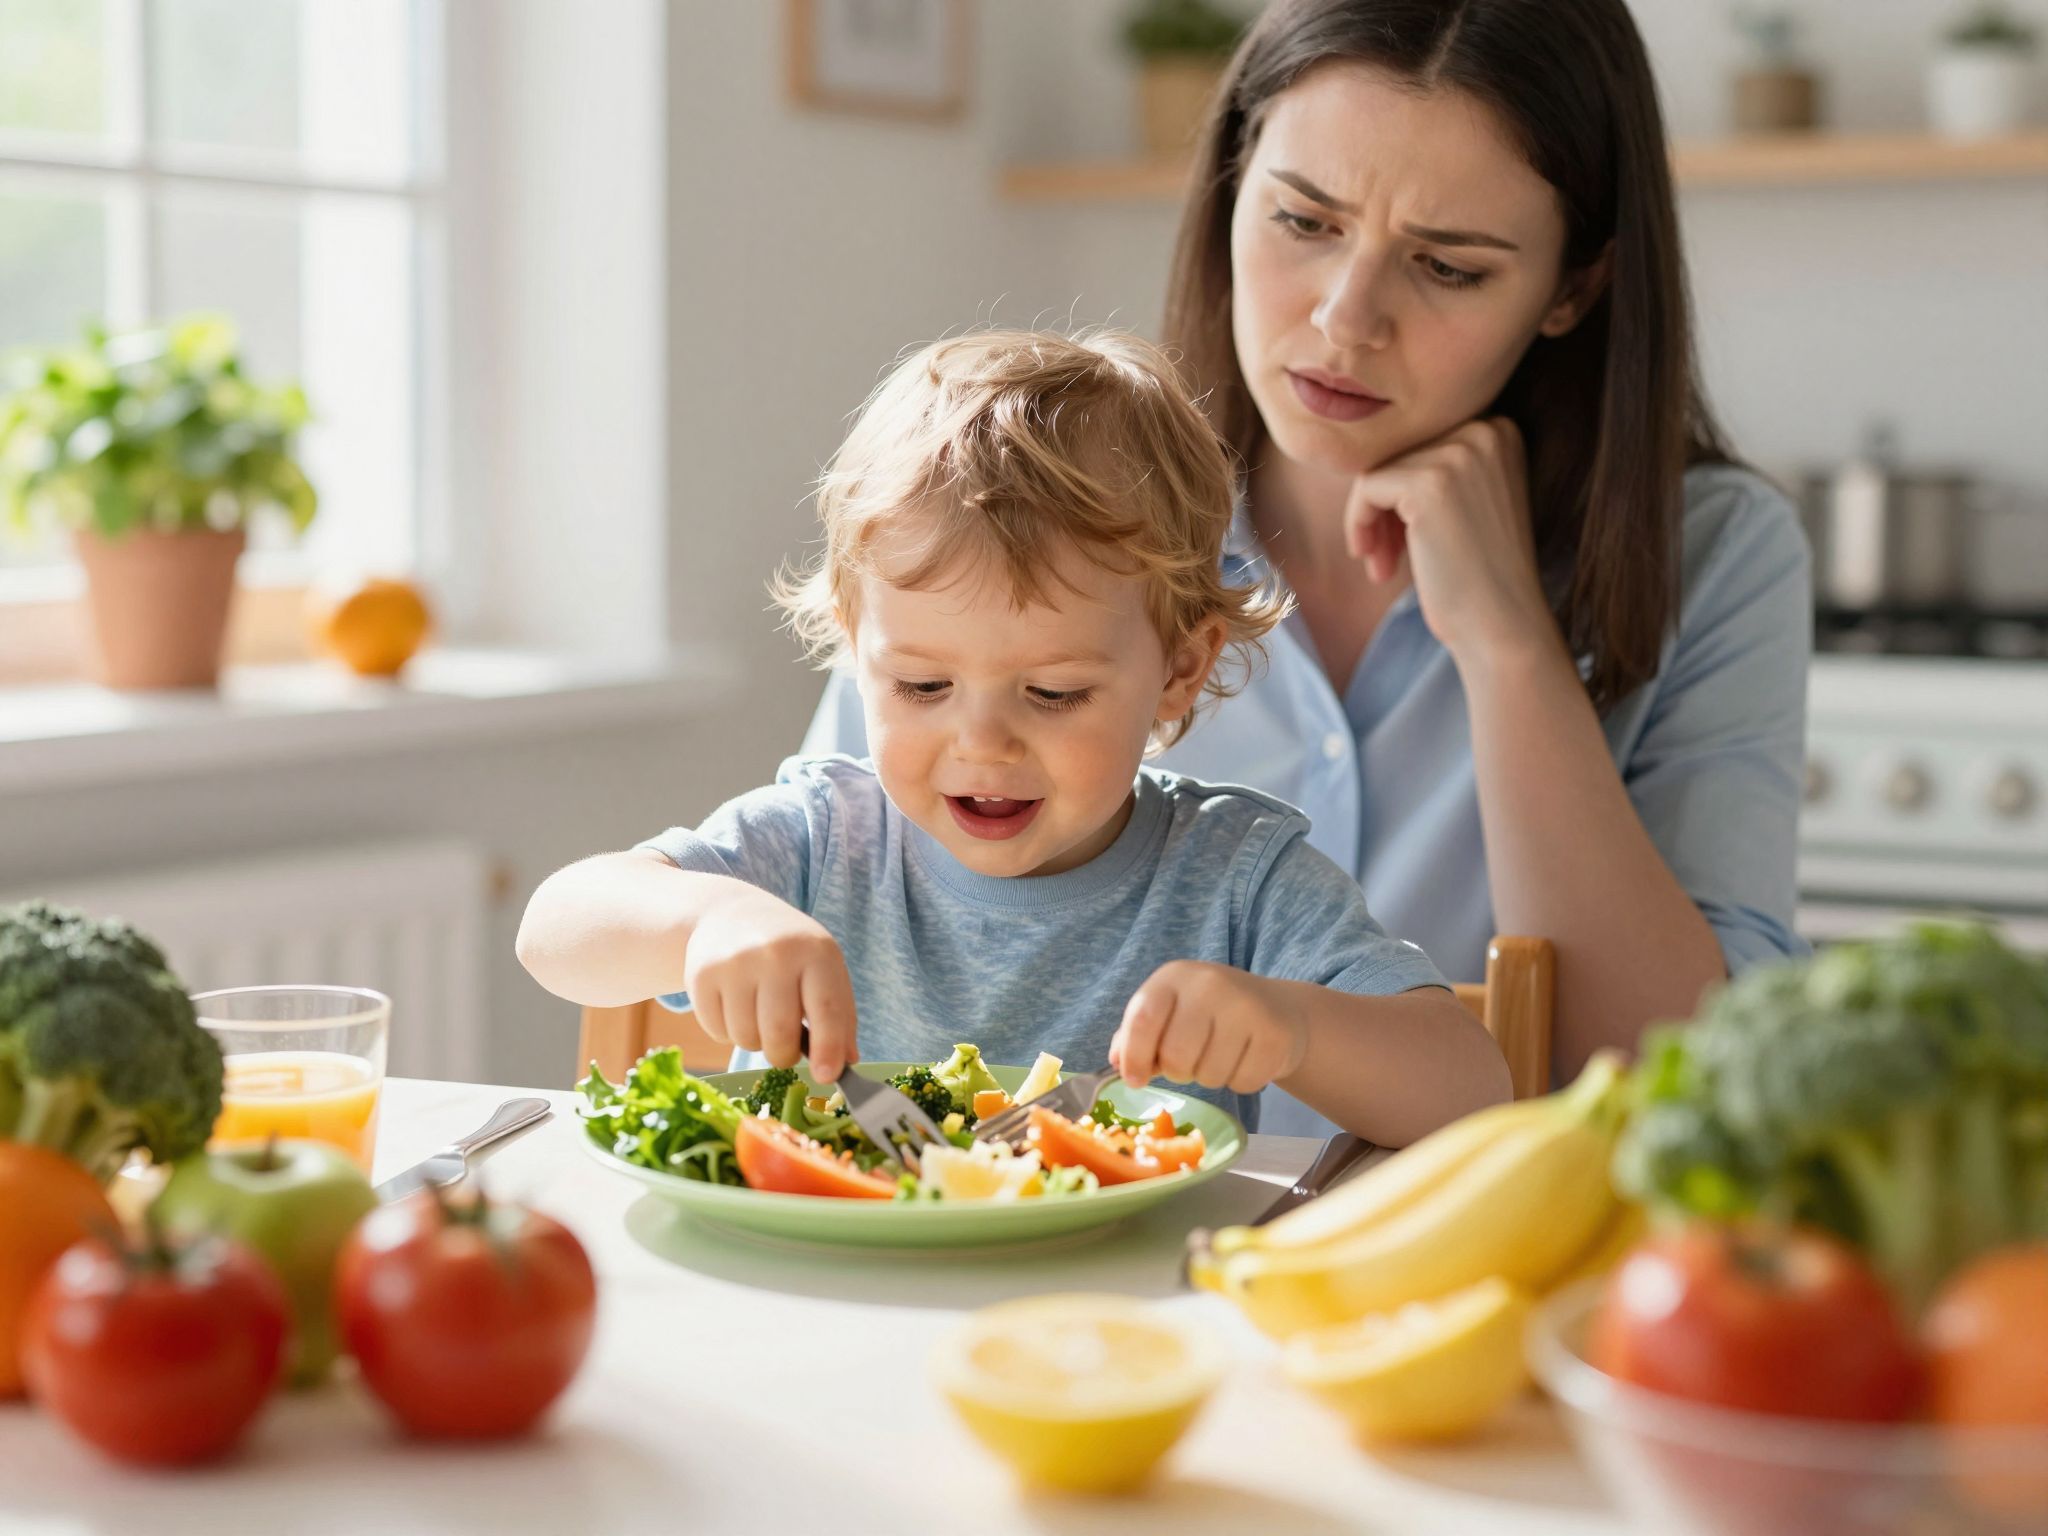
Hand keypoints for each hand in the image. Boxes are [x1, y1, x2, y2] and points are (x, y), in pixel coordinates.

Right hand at [681, 888, 857, 1079]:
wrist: (732, 914)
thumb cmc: (790, 952)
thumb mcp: (823, 969)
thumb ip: (839, 1017)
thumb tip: (845, 1064)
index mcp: (815, 953)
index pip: (826, 1010)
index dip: (828, 1049)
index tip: (827, 1076)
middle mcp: (775, 954)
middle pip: (779, 1035)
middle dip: (784, 1054)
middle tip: (784, 1047)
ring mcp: (735, 963)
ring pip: (746, 1039)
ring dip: (754, 1041)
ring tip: (757, 1014)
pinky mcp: (701, 975)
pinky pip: (717, 1032)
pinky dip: (727, 1031)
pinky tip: (733, 1005)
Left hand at [1109, 962, 1306, 1095]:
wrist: (1275, 1006)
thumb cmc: (1209, 1013)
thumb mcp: (1168, 1011)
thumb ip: (1136, 1035)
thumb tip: (1118, 1062)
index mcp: (1173, 977)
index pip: (1143, 1019)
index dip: (1133, 1056)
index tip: (1134, 1079)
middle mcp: (1209, 985)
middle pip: (1175, 1056)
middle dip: (1178, 1072)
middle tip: (1189, 1062)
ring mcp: (1245, 1007)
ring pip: (1209, 1075)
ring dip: (1210, 1078)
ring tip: (1220, 1055)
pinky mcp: (1274, 1034)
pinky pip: (1243, 1082)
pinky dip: (1240, 1081)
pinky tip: (1245, 1058)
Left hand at [1342, 417, 1559, 666]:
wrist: (1503, 626)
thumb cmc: (1479, 576)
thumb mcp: (1466, 503)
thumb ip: (1433, 468)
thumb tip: (1367, 449)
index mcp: (1499, 430)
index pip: (1421, 441)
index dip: (1401, 490)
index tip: (1402, 538)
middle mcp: (1485, 430)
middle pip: (1397, 452)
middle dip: (1383, 507)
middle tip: (1385, 557)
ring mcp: (1458, 454)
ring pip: (1377, 470)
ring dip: (1370, 521)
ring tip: (1382, 565)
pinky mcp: (1428, 485)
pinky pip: (1366, 488)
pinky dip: (1358, 525)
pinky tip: (1376, 565)